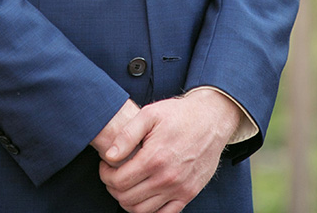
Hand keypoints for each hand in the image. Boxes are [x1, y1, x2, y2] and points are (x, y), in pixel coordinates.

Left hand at [98, 89, 240, 212]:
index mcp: (154, 158)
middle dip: (113, 187)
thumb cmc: (178, 115)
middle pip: (127, 198)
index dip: (105, 174)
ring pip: (142, 211)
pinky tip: (144, 195)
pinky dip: (149, 211)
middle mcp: (167, 178)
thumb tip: (110, 155)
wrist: (210, 120)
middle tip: (112, 175)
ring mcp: (179, 189)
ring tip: (126, 184)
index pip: (119, 180)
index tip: (106, 165)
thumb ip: (127, 135)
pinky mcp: (188, 194)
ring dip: (127, 201)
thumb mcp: (150, 114)